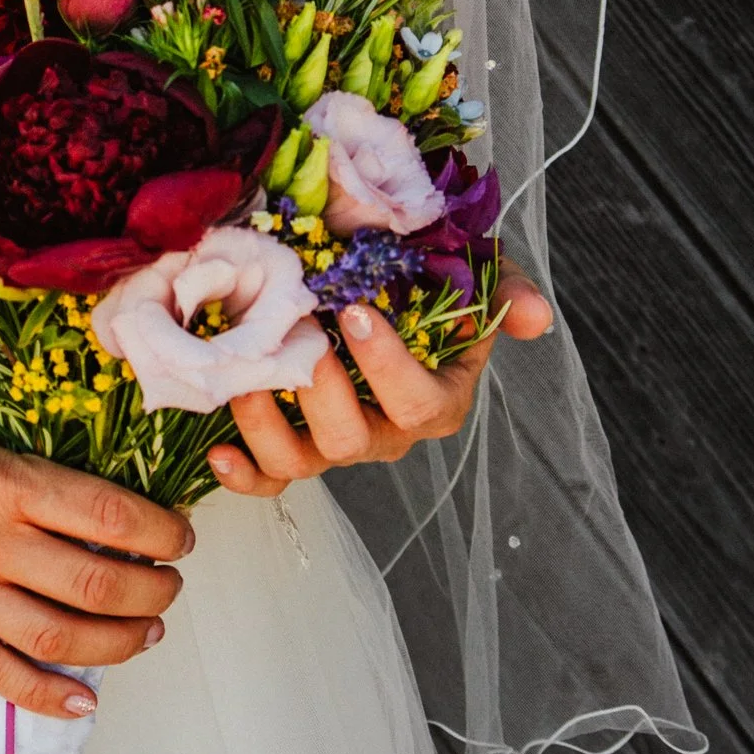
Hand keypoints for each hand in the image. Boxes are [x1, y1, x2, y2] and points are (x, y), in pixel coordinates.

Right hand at [0, 394, 188, 723]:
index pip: (107, 517)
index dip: (160, 533)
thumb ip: (35, 473)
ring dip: (117, 642)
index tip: (180, 538)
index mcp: (0, 478)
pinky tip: (84, 699)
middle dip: (151, 593)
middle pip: (93, 584)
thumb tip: (108, 512)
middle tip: (169, 587)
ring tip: (145, 633)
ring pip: (55, 636)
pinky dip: (46, 694)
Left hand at [207, 276, 552, 496]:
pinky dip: (244, 474)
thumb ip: (505, 293)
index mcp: (435, 399)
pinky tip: (217, 451)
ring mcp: (335, 444)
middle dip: (319, 391)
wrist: (375, 284)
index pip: (418, 403)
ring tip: (244, 380)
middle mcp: (385, 431)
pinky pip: (270, 478)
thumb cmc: (425, 279)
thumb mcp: (473, 274)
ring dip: (268, 426)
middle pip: (354, 438)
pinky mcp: (292, 448)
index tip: (355, 312)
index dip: (386, 365)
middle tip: (292, 338)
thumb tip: (536, 319)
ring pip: (303, 461)